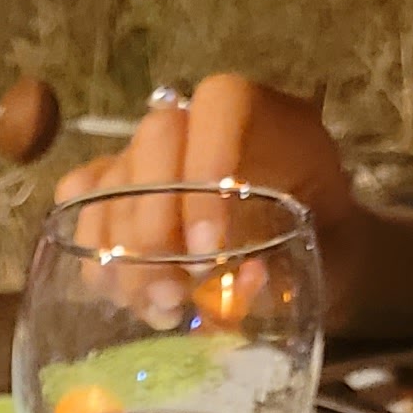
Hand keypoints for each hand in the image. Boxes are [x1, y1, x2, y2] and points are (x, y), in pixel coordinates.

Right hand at [59, 71, 412, 349]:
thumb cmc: (326, 240)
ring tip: (161, 308)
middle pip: (152, 142)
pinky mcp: (119, 196)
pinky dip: (94, 257)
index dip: (206, 165)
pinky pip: (80, 212)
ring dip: (122, 255)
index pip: (219, 104)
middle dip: (154, 225)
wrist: (316, 249)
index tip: (212, 247)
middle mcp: (198, 123)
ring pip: (108, 184)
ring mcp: (151, 158)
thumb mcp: (331, 241)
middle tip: (174, 292)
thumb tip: (241, 278)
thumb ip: (294, 252)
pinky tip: (128, 297)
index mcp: (263, 114)